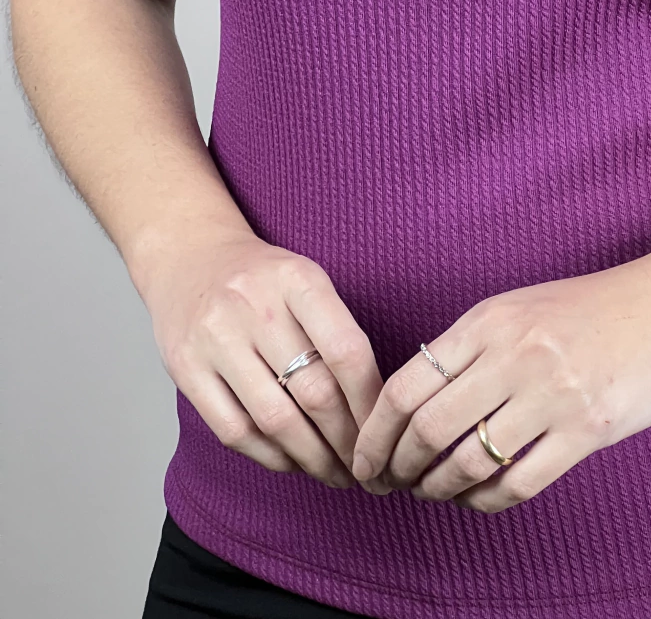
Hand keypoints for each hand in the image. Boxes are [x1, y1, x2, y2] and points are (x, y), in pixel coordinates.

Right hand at [139, 227, 389, 493]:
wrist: (190, 256)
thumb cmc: (262, 278)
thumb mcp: (306, 280)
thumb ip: (337, 330)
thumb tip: (376, 406)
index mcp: (296, 279)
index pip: (346, 350)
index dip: (371, 401)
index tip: (385, 429)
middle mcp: (254, 306)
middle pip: (314, 391)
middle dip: (347, 440)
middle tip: (367, 466)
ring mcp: (214, 339)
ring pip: (275, 419)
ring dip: (313, 458)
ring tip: (335, 473)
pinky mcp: (185, 369)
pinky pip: (234, 430)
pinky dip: (269, 456)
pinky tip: (292, 462)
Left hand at [349, 249, 650, 511]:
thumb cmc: (588, 309)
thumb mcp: (518, 308)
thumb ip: (469, 347)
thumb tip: (413, 402)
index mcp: (488, 321)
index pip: (406, 385)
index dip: (374, 433)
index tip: (364, 458)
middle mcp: (514, 355)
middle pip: (429, 430)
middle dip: (399, 468)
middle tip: (391, 484)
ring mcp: (552, 395)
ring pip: (469, 463)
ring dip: (440, 489)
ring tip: (432, 493)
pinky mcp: (587, 430)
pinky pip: (520, 483)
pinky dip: (488, 501)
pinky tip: (479, 499)